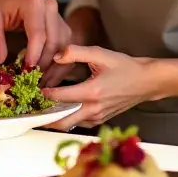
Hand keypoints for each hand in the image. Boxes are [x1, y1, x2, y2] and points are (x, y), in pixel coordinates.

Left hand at [0, 0, 70, 81]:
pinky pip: (66, 49)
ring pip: (64, 47)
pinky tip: (49, 78)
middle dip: (44, 65)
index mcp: (34, 3)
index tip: (26, 72)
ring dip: (54, 68)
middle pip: (54, 42)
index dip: (34, 55)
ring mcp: (59, 17)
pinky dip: (59, 65)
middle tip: (33, 83)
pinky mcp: (62, 28)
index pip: (38, 33)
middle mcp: (51, 8)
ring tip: (41, 85)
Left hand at [42, 45, 158, 129]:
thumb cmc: (125, 67)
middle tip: (31, 110)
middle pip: (61, 121)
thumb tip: (56, 55)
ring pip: (69, 124)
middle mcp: (94, 108)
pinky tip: (60, 109)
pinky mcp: (100, 120)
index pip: (60, 97)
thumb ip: (76, 52)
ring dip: (54, 119)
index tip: (34, 89)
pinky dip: (67, 118)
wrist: (146, 82)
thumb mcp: (100, 53)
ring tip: (41, 109)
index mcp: (92, 92)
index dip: (45, 94)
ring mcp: (97, 117)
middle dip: (44, 117)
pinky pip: (79, 123)